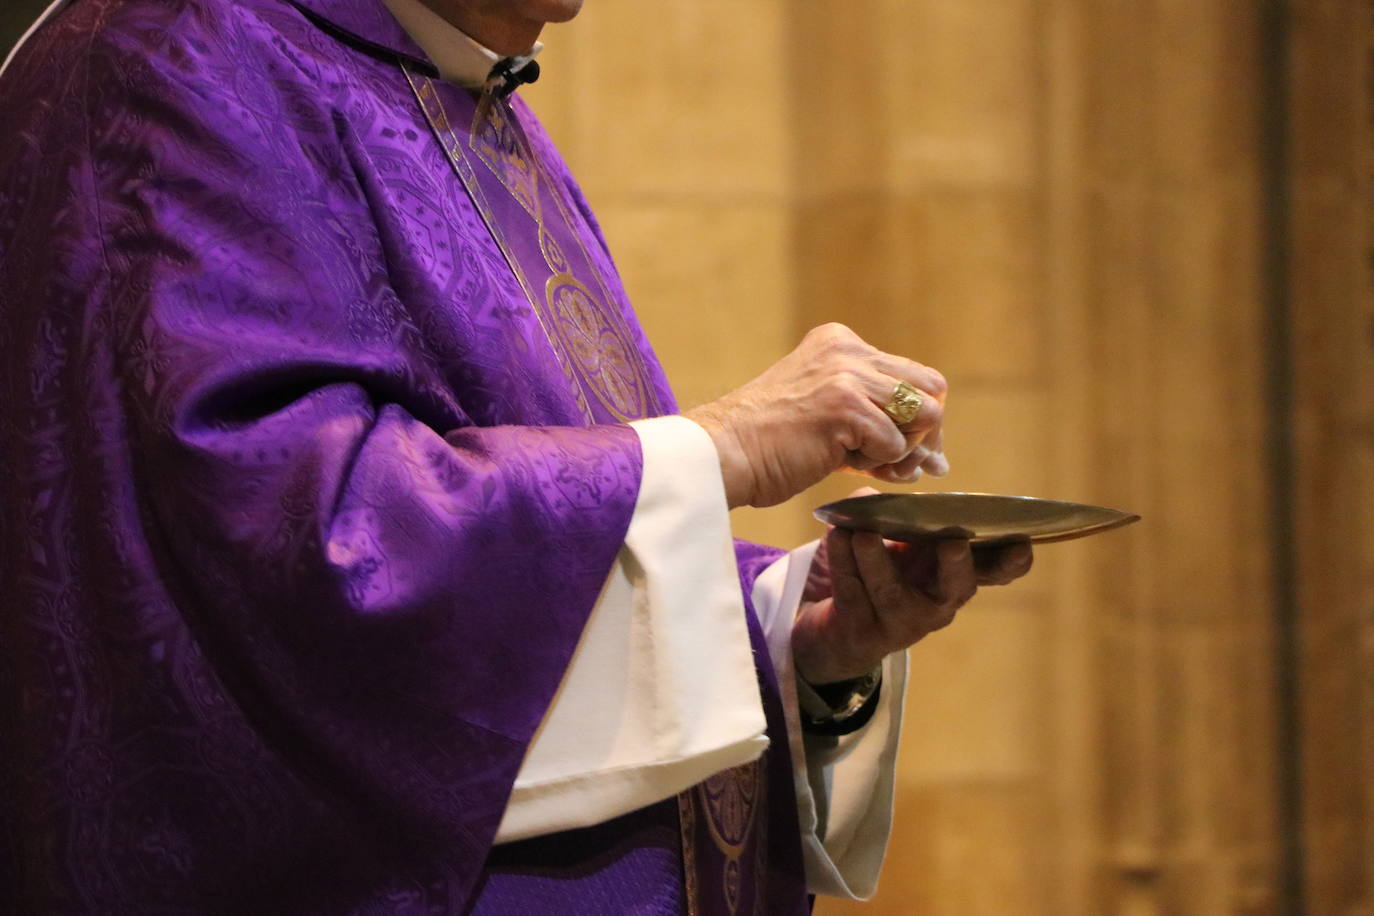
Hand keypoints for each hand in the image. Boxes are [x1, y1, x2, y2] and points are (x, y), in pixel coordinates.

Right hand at [685, 323, 947, 507]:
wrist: (723, 453)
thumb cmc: (769, 445)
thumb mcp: (826, 413)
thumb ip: (874, 421)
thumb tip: (934, 457)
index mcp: (841, 343)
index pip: (914, 375)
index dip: (919, 418)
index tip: (905, 451)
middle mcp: (848, 350)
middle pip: (931, 388)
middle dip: (924, 433)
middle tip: (902, 464)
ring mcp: (848, 374)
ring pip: (924, 414)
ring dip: (902, 449)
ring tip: (868, 464)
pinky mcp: (846, 405)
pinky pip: (895, 444)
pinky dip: (879, 464)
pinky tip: (844, 464)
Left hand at [790, 490, 1034, 684]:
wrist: (833, 627)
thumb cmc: (874, 571)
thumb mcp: (890, 541)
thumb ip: (888, 516)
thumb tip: (870, 497)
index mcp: (953, 574)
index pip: (994, 569)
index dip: (1012, 559)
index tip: (1023, 541)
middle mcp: (937, 603)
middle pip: (957, 587)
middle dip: (957, 564)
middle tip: (954, 541)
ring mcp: (902, 624)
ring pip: (893, 592)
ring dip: (877, 558)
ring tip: (862, 532)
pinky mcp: (864, 634)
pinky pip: (853, 595)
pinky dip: (842, 562)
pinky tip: (835, 535)